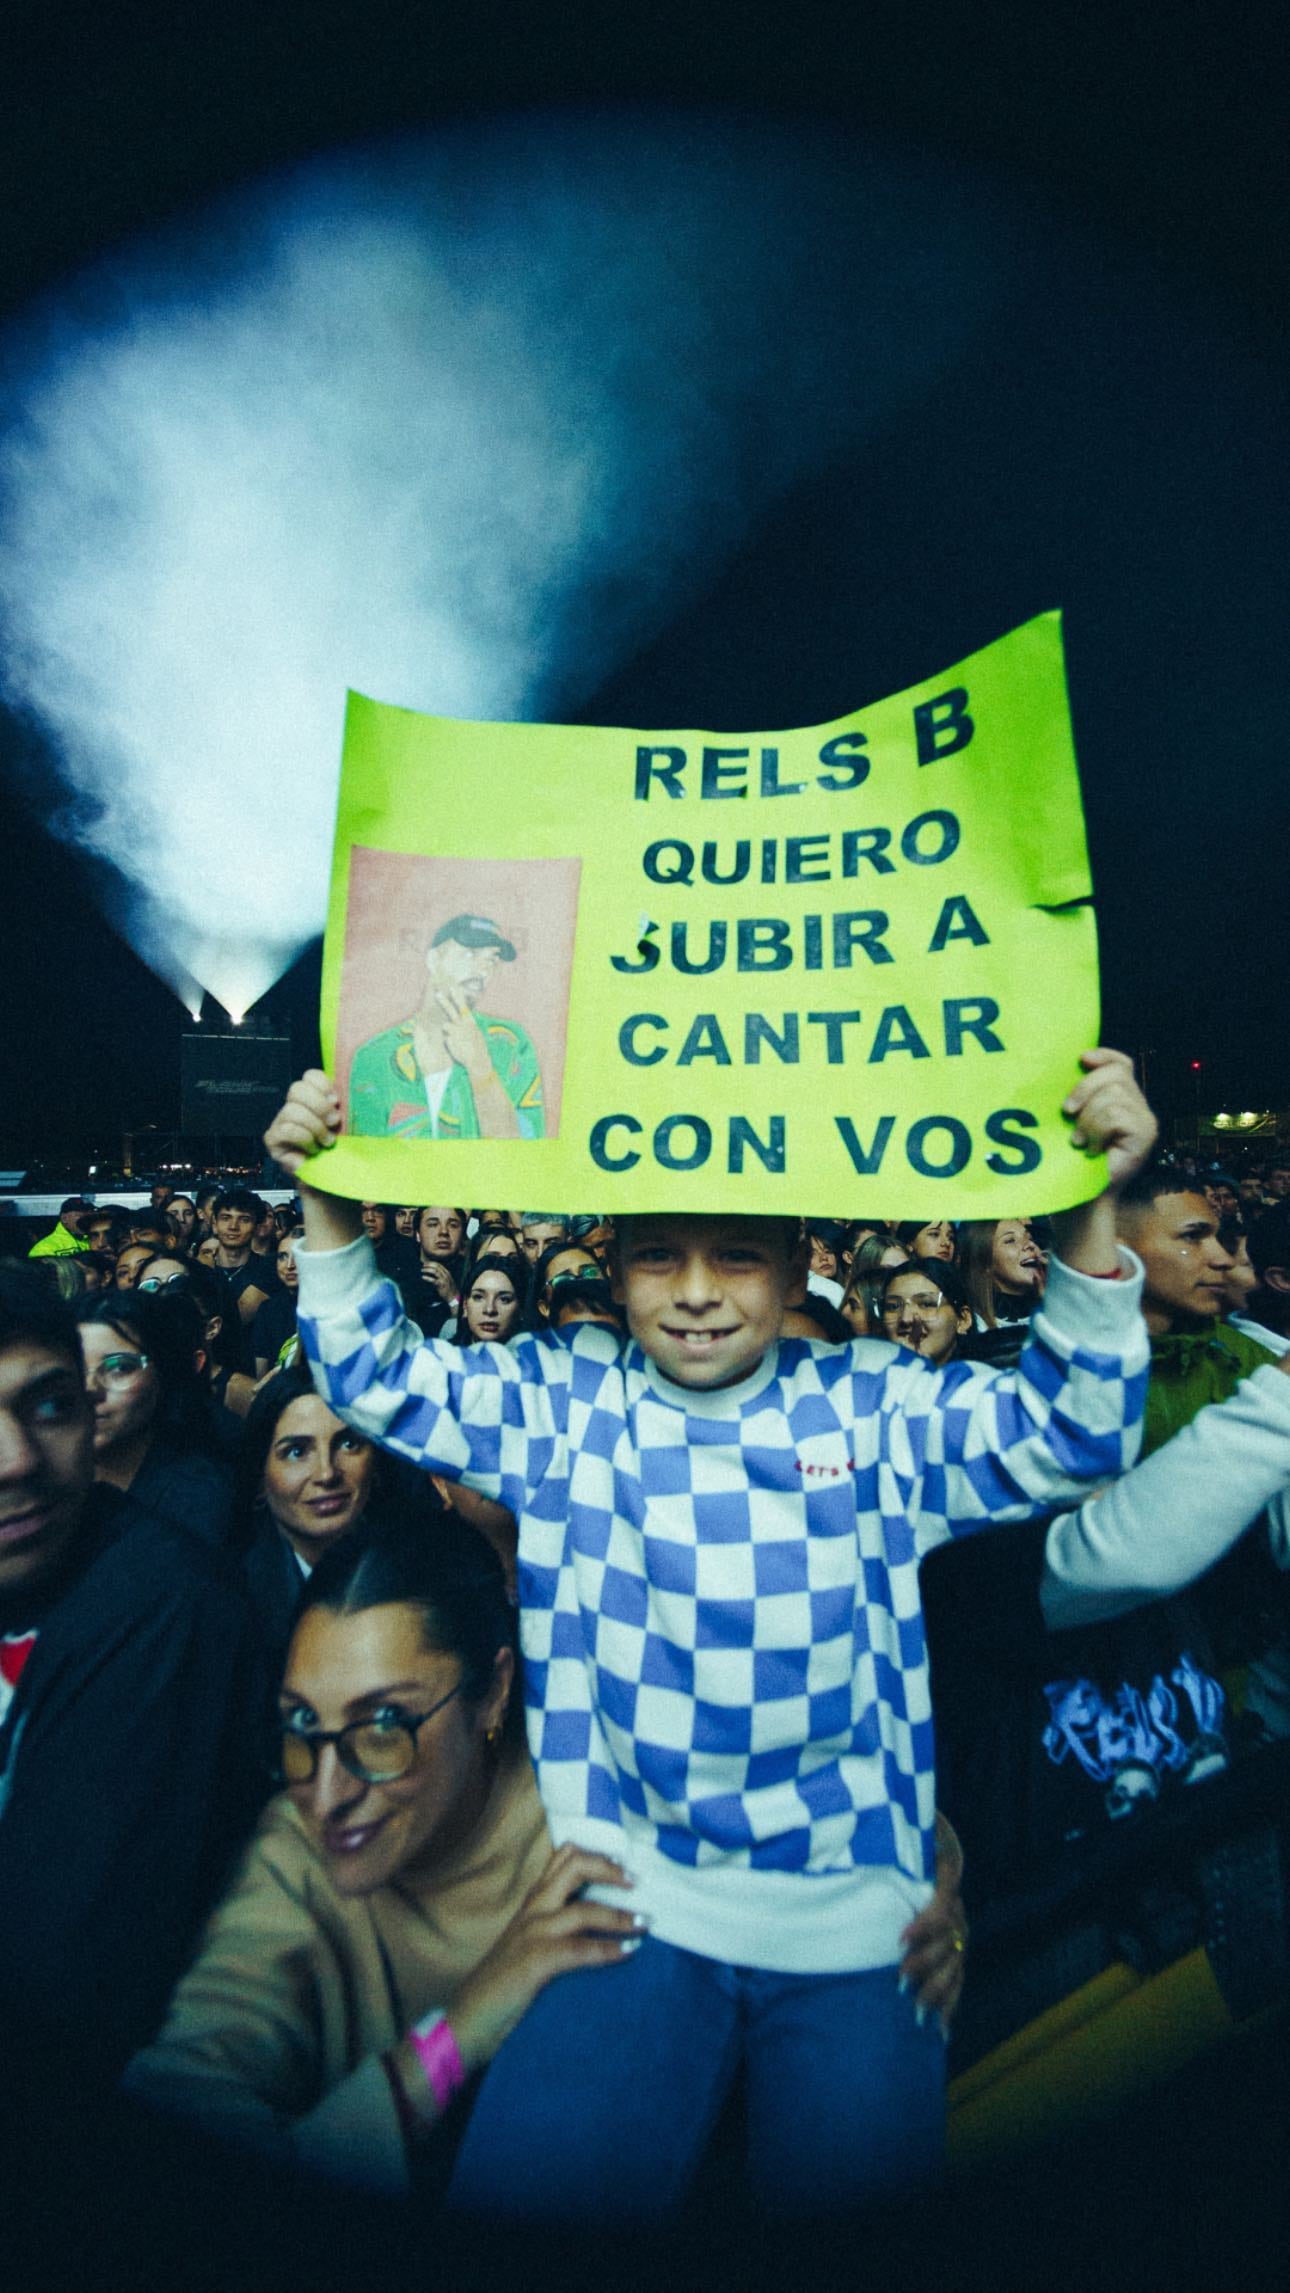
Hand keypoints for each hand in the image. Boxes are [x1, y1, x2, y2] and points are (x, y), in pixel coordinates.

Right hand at [264, 1072, 360, 1251]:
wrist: (337, 1185)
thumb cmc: (347, 1154)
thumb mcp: (352, 1127)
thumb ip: (349, 1107)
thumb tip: (365, 1088)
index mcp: (314, 1100)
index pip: (309, 1076)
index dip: (322, 1085)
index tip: (337, 1102)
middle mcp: (294, 1108)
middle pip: (296, 1089)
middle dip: (319, 1107)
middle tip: (334, 1124)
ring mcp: (281, 1123)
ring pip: (291, 1110)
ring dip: (314, 1128)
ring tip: (326, 1143)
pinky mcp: (273, 1140)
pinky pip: (285, 1130)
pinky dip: (303, 1139)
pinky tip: (312, 1152)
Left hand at [420, 1260, 457, 1303]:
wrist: (452, 1295)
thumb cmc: (448, 1287)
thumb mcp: (446, 1279)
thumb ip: (441, 1274)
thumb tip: (432, 1270)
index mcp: (446, 1272)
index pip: (438, 1264)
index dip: (431, 1263)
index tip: (426, 1263)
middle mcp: (446, 1274)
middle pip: (436, 1266)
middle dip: (429, 1265)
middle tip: (423, 1265)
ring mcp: (444, 1279)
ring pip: (435, 1271)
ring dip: (427, 1270)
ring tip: (422, 1270)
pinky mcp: (441, 1284)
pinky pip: (433, 1280)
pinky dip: (427, 1278)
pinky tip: (423, 1277)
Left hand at [435, 988, 492, 1084]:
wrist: (477, 1060)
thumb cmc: (477, 1047)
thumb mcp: (476, 1033)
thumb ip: (469, 1025)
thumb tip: (464, 1019)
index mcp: (470, 1022)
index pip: (463, 1006)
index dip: (457, 997)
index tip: (452, 987)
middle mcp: (462, 1025)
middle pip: (451, 1010)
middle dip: (444, 1001)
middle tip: (437, 993)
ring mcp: (455, 1032)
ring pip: (446, 1025)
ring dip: (448, 1030)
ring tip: (457, 1038)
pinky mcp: (449, 1040)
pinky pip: (446, 1038)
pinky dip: (449, 1042)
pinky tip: (456, 1047)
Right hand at [448, 1845, 642, 2075]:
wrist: (464, 2023)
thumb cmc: (499, 1989)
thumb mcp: (524, 1947)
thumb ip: (550, 1930)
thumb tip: (591, 1926)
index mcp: (529, 1905)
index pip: (560, 1859)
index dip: (593, 1855)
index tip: (621, 1862)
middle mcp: (531, 1911)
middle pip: (573, 1867)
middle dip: (608, 1869)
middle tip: (635, 1881)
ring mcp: (531, 1935)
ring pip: (583, 1910)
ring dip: (620, 1915)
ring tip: (645, 1923)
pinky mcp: (535, 1962)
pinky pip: (580, 1949)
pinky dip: (608, 1948)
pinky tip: (628, 1952)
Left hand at [900, 1817, 966, 2038]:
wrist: (921, 1829)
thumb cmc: (897, 1826)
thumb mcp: (895, 1824)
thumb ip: (882, 1831)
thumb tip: (857, 1837)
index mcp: (946, 1871)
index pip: (943, 1904)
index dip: (927, 1925)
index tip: (900, 1939)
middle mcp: (956, 1903)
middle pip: (951, 1940)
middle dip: (927, 1964)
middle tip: (900, 1981)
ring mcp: (958, 1926)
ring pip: (956, 1962)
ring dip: (938, 1988)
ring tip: (917, 2011)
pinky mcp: (953, 1944)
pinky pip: (959, 1976)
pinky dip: (951, 2002)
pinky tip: (942, 2028)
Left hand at [1061, 1049, 1156, 1194]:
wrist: (1081, 1200)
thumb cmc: (1071, 1162)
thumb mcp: (1072, 1122)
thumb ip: (1078, 1098)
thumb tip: (1068, 1067)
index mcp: (1122, 1100)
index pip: (1121, 1064)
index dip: (1103, 1056)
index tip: (1080, 1059)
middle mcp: (1139, 1107)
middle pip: (1115, 1074)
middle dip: (1084, 1088)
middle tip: (1067, 1112)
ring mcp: (1145, 1122)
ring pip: (1113, 1095)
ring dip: (1088, 1118)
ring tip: (1079, 1141)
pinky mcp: (1145, 1135)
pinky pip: (1116, 1115)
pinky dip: (1097, 1129)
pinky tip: (1091, 1148)